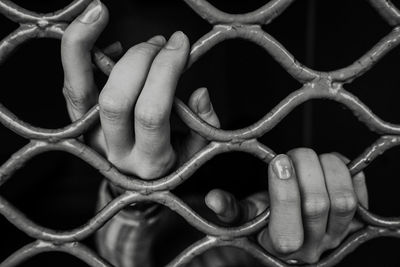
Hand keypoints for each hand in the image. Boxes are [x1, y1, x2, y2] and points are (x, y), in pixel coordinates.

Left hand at [61, 0, 219, 179]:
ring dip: (84, 45)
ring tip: (99, 12)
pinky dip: (80, 53)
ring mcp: (91, 136)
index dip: (166, 71)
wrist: (134, 188)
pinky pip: (72, 84)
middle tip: (160, 42)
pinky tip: (98, 34)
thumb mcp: (196, 154)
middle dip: (140, 59)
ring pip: (77, 89)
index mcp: (150, 161)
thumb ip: (204, 126)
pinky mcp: (78, 122)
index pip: (152, 112)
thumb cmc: (170, 166)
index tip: (182, 43)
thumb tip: (198, 93)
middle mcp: (114, 150)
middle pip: (116, 98)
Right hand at [205, 149, 367, 263]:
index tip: (278, 161)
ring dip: (329, 168)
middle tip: (293, 154)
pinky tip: (329, 165)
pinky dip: (348, 172)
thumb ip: (229, 208)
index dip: (284, 189)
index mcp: (283, 247)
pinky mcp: (358, 220)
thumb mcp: (245, 215)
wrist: (295, 230)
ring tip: (312, 157)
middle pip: (318, 205)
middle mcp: (315, 247)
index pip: (289, 227)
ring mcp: (340, 234)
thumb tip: (212, 198)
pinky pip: (362, 193)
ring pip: (345, 200)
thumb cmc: (267, 220)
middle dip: (305, 169)